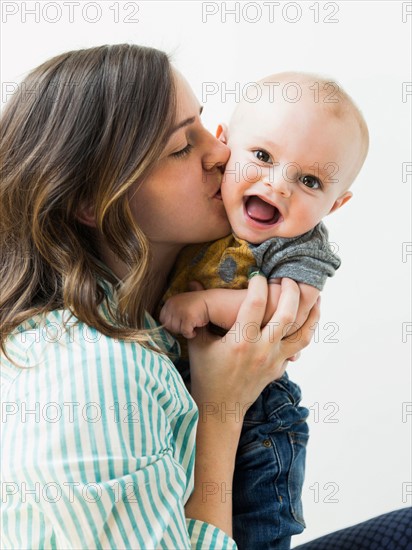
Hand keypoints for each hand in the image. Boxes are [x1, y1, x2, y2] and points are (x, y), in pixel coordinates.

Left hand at [159, 290, 209, 338]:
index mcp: (170, 302)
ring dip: (184, 331)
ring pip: (176, 330)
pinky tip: (195, 331)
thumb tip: (163, 326)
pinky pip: (185, 332)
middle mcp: (173, 306)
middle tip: (186, 325)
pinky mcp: (188, 318)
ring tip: (191, 326)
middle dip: (177, 328)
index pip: (162, 318)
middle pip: (168, 326)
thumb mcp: (181, 302)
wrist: (211, 302)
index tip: (178, 324)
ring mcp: (180, 311)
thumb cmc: (196, 305)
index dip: (170, 324)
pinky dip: (190, 334)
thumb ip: (172, 311)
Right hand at [187, 276, 319, 414]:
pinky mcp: (280, 367)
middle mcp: (262, 350)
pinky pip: (299, 346)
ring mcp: (274, 360)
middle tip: (287, 278)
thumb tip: (193, 282)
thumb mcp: (199, 344)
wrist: (221, 408)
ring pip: (302, 332)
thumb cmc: (207, 374)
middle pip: (286, 315)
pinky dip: (306, 329)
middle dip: (291, 292)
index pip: (255, 303)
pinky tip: (309, 317)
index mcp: (240, 341)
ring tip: (313, 294)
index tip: (257, 274)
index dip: (258, 284)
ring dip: (310, 311)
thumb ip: (199, 314)